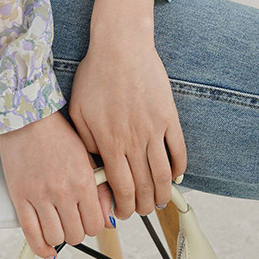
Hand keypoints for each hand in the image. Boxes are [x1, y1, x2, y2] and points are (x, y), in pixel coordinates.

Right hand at [0, 110, 116, 258]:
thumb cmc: (57, 134)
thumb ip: (100, 190)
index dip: (94, 225)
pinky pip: (31, 235)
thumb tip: (109, 220)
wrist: (27, 117)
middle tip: (73, 220)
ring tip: (58, 225)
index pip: (96, 224)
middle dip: (77, 231)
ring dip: (59, 236)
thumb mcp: (86, 158)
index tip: (88, 219)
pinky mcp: (20, 197)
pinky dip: (41, 248)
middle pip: (77, 234)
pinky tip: (47, 248)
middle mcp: (63, 191)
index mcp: (83, 180)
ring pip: (56, 237)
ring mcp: (40, 196)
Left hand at [68, 0, 186, 220]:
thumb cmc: (95, 75)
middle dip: (143, 206)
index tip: (121, 212)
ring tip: (159, 202)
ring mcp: (154, 129)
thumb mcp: (78, 109)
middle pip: (143, 186)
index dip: (123, 205)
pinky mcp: (169, 116)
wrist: (120, 46)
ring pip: (162, 174)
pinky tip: (176, 177)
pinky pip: (178, 150)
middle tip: (141, 211)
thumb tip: (95, 162)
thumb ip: (85, 140)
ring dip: (162, 194)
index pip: (120, 186)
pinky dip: (180, 168)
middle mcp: (133, 140)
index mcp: (109, 141)